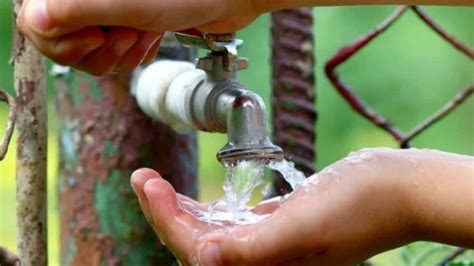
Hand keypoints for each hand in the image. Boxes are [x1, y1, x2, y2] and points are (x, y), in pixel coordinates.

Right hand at [16, 0, 259, 74]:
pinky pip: (113, 53)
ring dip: (120, 52)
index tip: (97, 37)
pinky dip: (132, 54)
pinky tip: (151, 37)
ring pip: (90, 52)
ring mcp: (105, 8)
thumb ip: (77, 8)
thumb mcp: (128, 3)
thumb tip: (36, 19)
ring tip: (144, 33)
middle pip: (61, 41)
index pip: (36, 21)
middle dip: (98, 49)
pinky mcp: (124, 20)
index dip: (62, 40)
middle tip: (128, 33)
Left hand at [131, 148, 434, 265]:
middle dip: (165, 212)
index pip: (197, 247)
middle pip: (198, 242)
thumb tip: (201, 256)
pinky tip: (198, 198)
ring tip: (156, 183)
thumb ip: (252, 248)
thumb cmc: (357, 207)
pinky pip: (234, 223)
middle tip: (142, 176)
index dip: (166, 217)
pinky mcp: (279, 225)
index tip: (147, 181)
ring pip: (212, 232)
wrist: (394, 190)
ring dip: (183, 209)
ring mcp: (270, 243)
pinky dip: (211, 210)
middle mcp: (263, 261)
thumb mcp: (303, 227)